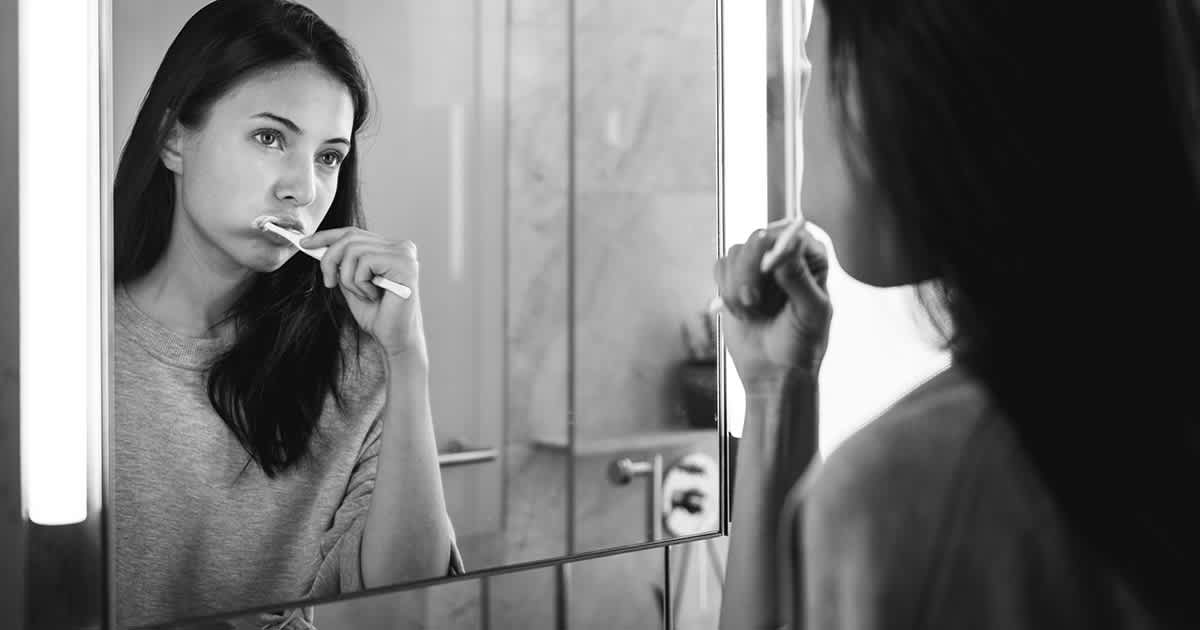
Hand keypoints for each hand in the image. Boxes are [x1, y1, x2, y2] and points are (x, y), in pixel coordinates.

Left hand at [299, 227, 426, 361]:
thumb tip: (319, 247)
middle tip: (329, 283)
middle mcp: (401, 247)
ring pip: (354, 251)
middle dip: (330, 261)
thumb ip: (342, 265)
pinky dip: (361, 283)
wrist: (395, 339)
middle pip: (350, 238)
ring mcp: (404, 254)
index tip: (305, 243)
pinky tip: (373, 296)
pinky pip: (365, 263)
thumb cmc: (377, 315)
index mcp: (390, 249)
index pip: (354, 232)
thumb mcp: (352, 284)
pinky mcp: (404, 264)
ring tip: (362, 295)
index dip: (327, 236)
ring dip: (349, 278)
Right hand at [714, 223, 831, 390]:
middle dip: (751, 270)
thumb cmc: (801, 346)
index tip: (769, 267)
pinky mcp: (735, 278)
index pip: (793, 231)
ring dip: (738, 286)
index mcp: (811, 259)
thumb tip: (788, 248)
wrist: (774, 373)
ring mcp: (758, 266)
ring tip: (751, 311)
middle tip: (753, 300)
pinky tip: (742, 312)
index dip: (777, 244)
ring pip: (736, 253)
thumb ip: (799, 280)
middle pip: (758, 237)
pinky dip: (727, 292)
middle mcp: (785, 257)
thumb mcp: (810, 314)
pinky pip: (721, 267)